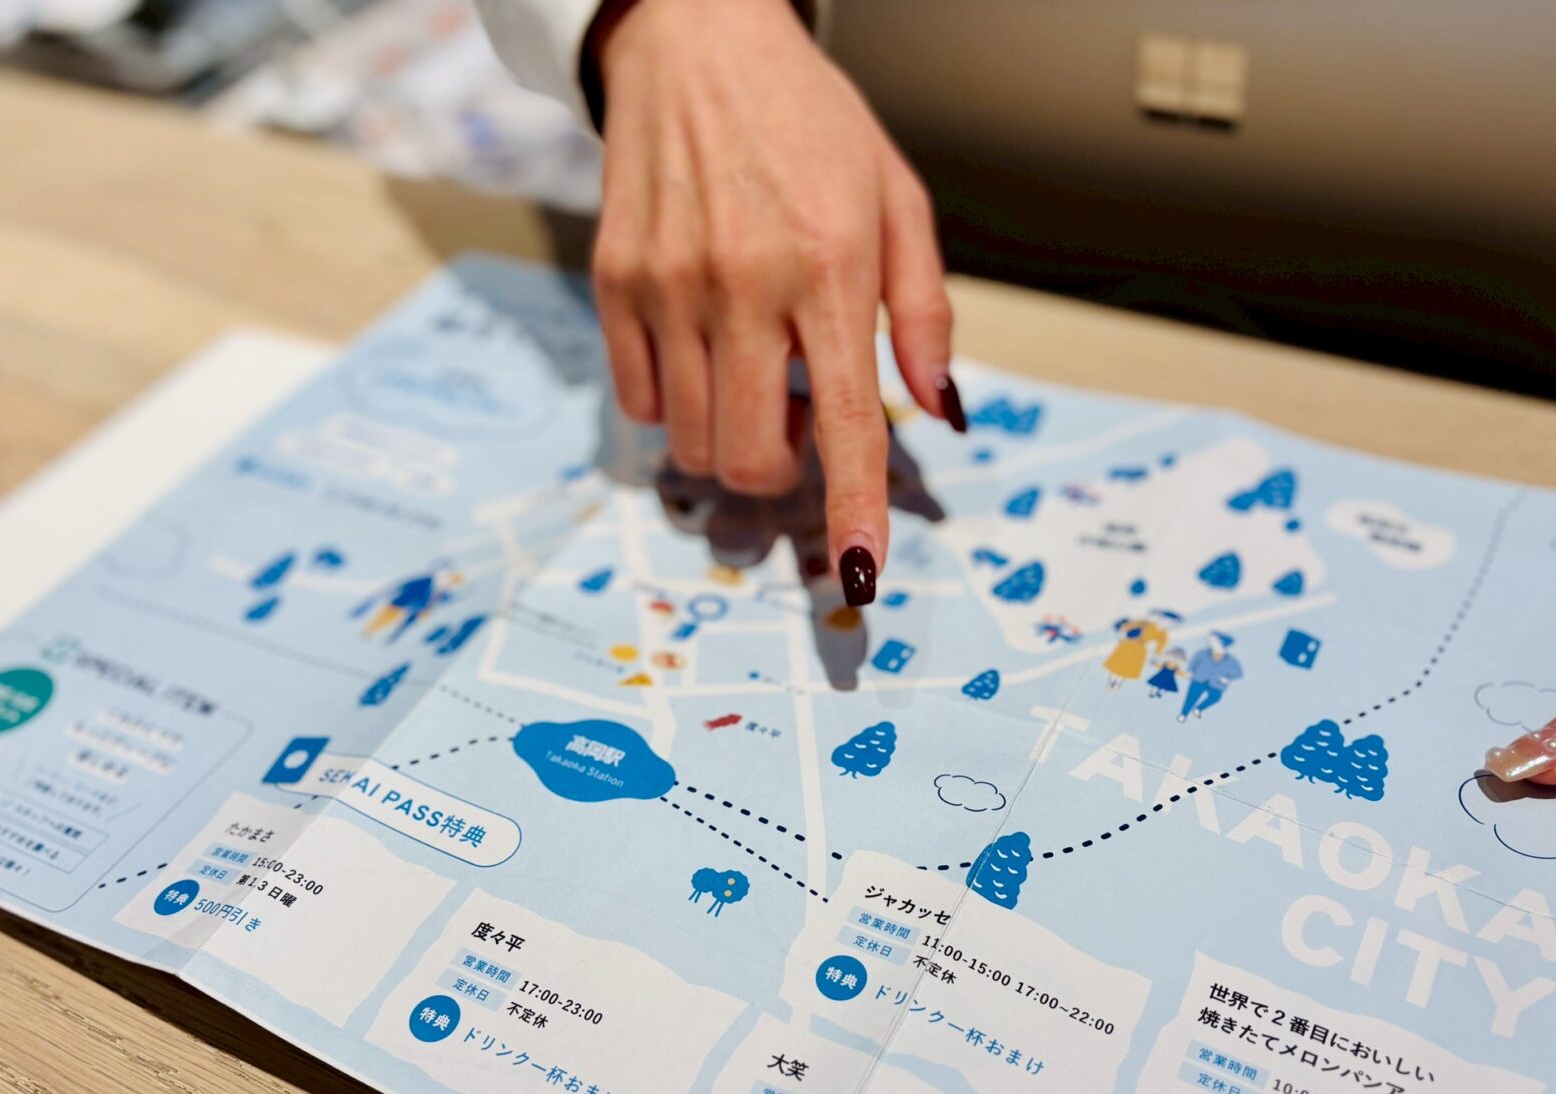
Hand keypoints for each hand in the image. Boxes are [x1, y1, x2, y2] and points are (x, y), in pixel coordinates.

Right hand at [590, 0, 964, 605]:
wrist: (694, 40)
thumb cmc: (810, 122)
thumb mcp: (896, 199)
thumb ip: (923, 312)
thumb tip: (940, 411)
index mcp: (831, 266)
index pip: (847, 422)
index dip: (853, 511)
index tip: (858, 577)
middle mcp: (744, 284)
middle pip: (751, 459)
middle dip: (782, 470)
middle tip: (799, 413)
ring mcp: (669, 287)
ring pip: (692, 444)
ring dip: (731, 437)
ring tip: (751, 369)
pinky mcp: (615, 283)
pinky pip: (640, 403)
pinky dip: (675, 403)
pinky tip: (700, 347)